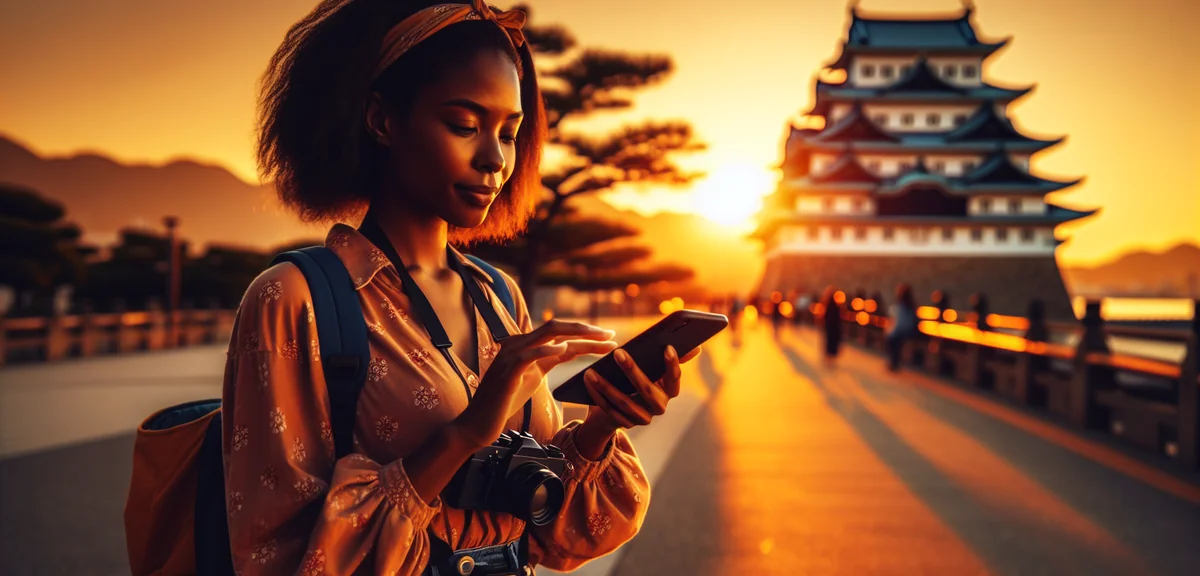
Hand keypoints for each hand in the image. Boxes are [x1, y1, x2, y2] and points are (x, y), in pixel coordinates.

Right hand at [456, 320, 617, 447]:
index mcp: (524, 344)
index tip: (609, 338)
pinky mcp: (507, 371)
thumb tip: (571, 349)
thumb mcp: (533, 377)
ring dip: (577, 336)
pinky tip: (564, 349)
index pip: (559, 334)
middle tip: (611, 335)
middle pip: (556, 328)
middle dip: (586, 330)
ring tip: (600, 340)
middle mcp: (517, 344)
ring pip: (547, 335)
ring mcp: (510, 355)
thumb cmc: (504, 401)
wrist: (478, 423)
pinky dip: (547, 349)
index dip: (585, 334)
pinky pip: (529, 354)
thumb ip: (549, 361)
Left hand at [582, 344, 702, 431]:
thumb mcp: (652, 368)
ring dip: (606, 386)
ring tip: (592, 370)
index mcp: (669, 391)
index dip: (673, 365)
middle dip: (632, 371)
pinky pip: (609, 410)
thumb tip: (696, 347)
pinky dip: (597, 395)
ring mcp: (642, 418)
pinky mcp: (624, 424)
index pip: (674, 379)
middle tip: (618, 353)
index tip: (667, 347)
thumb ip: (668, 358)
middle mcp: (659, 407)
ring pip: (625, 402)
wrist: (619, 407)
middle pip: (647, 390)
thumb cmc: (638, 379)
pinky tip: (587, 381)